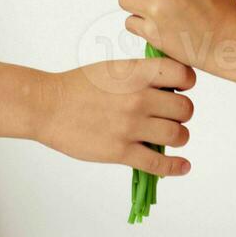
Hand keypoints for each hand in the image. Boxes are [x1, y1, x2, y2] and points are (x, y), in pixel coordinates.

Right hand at [36, 57, 193, 175]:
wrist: (48, 106)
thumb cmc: (78, 85)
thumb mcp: (114, 68)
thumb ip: (142, 75)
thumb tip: (170, 85)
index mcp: (136, 73)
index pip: (183, 74)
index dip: (187, 82)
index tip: (182, 89)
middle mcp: (138, 98)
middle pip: (185, 109)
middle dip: (182, 113)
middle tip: (172, 116)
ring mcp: (130, 126)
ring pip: (178, 135)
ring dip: (179, 137)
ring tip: (171, 137)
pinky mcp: (121, 152)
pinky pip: (159, 164)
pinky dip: (176, 167)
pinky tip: (183, 166)